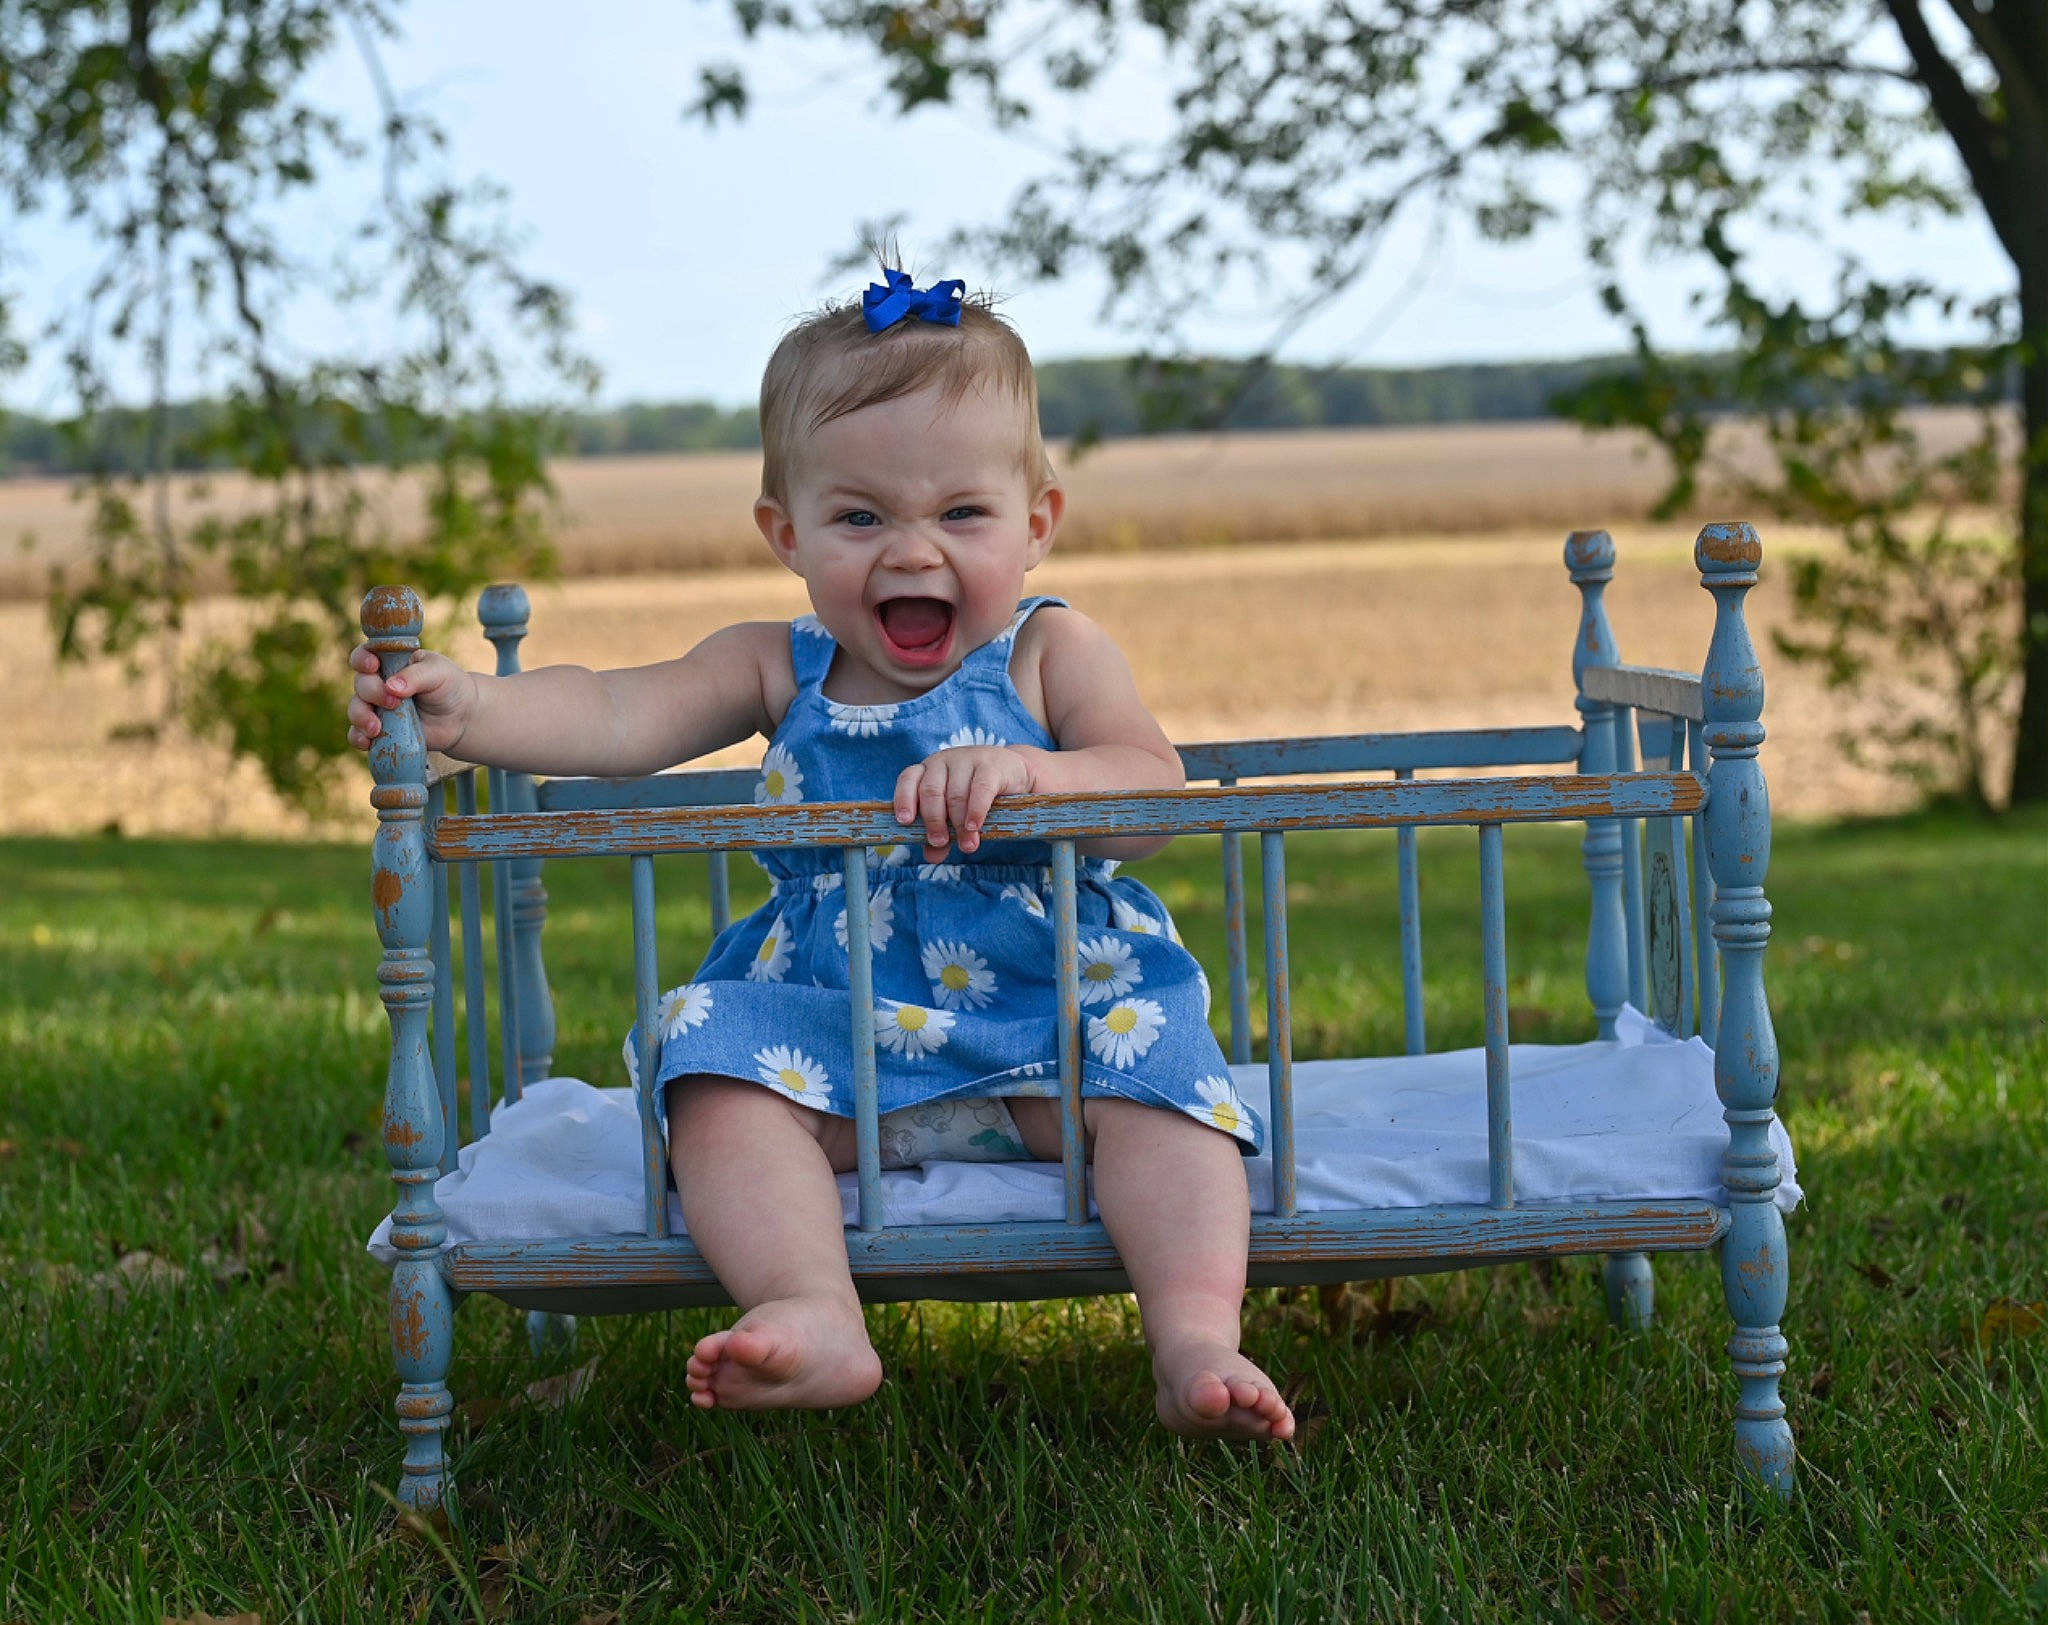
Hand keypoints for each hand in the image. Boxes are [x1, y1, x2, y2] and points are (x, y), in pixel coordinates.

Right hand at [346, 644, 477, 754]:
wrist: (461, 719)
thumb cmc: (449, 687)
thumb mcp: (438, 673)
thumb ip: (415, 676)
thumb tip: (391, 687)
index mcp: (390, 662)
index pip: (365, 655)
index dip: (362, 660)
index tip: (373, 666)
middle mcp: (379, 683)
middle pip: (360, 684)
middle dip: (371, 692)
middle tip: (393, 702)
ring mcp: (378, 707)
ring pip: (356, 709)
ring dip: (361, 717)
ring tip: (376, 728)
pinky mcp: (380, 730)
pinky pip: (358, 734)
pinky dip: (358, 738)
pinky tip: (367, 742)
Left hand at [893, 746, 1035, 860]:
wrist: (1015, 772)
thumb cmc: (977, 794)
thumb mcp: (956, 813)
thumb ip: (943, 833)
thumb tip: (932, 857)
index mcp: (928, 770)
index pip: (908, 779)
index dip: (904, 799)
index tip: (905, 821)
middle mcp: (943, 761)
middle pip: (931, 790)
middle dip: (934, 820)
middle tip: (940, 842)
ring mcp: (967, 759)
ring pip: (956, 793)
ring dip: (959, 824)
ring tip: (967, 845)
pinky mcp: (991, 766)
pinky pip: (980, 789)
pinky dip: (976, 810)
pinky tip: (975, 826)